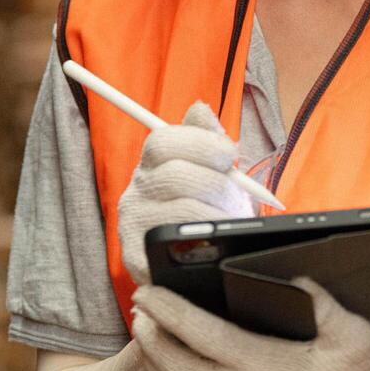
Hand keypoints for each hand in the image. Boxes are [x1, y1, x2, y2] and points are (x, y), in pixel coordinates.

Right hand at [116, 101, 254, 285]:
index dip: (202, 143)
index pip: (163, 141)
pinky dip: (205, 240)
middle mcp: (136, 190)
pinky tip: (213, 240)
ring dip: (217, 215)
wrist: (196, 262)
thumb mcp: (209, 170)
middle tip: (236, 197)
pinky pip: (176, 244)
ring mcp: (133, 224)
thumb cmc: (206, 210)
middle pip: (175, 174)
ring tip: (229, 221)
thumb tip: (201, 108)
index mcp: (152, 164)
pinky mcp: (136, 257)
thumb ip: (206, 138)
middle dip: (217, 184)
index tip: (230, 154)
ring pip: (182, 209)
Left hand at [131, 278, 369, 370]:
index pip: (203, 336)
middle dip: (151, 334)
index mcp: (268, 367)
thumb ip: (321, 301)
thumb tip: (296, 277)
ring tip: (145, 333)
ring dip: (153, 364)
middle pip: (178, 367)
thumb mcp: (351, 330)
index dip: (170, 312)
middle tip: (140, 305)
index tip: (149, 291)